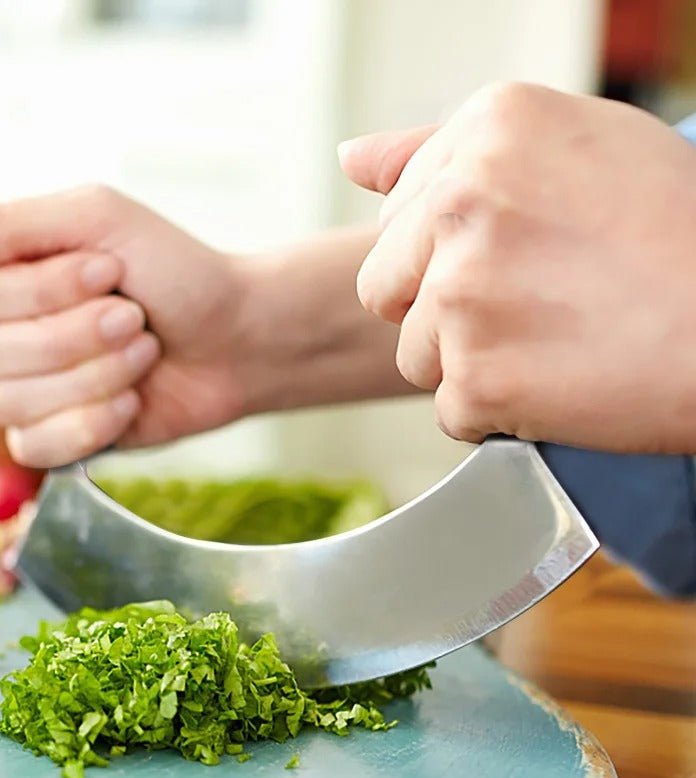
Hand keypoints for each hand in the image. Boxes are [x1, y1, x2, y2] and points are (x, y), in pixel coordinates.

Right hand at [0, 186, 252, 466]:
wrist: (237, 338)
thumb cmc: (172, 271)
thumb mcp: (94, 217)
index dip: (39, 290)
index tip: (108, 270)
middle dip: (73, 334)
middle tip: (132, 316)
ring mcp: (23, 392)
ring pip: (8, 402)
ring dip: (93, 375)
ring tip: (141, 351)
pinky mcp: (53, 440)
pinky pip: (35, 447)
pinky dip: (94, 422)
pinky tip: (132, 401)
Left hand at [339, 82, 695, 452]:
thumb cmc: (676, 231)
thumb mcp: (572, 146)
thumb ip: (443, 149)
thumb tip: (350, 159)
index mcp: (490, 129)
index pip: (398, 215)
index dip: (453, 249)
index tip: (519, 252)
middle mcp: (463, 202)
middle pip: (385, 287)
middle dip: (439, 306)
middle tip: (532, 302)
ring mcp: (464, 293)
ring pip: (415, 353)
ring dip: (470, 361)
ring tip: (554, 340)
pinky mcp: (477, 376)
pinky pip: (451, 410)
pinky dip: (497, 411)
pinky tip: (559, 380)